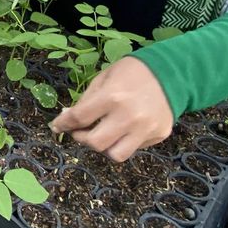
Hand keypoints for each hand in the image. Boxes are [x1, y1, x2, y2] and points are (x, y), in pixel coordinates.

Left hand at [50, 57, 172, 162]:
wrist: (171, 72)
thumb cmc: (132, 72)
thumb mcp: (104, 78)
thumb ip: (86, 100)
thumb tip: (68, 119)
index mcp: (112, 97)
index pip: (79, 118)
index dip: (63, 124)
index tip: (56, 126)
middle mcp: (129, 117)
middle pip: (95, 143)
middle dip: (81, 138)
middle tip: (80, 131)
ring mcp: (145, 129)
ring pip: (115, 155)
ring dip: (103, 147)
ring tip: (102, 134)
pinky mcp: (158, 135)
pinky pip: (134, 148)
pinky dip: (123, 142)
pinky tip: (123, 129)